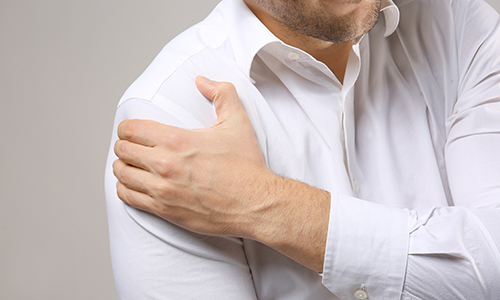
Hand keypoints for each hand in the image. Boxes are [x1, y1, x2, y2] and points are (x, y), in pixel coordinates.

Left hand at [113, 76, 330, 271]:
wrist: (255, 203)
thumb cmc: (246, 166)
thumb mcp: (238, 122)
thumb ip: (221, 93)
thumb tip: (202, 80)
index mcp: (177, 140)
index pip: (130, 129)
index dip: (129, 127)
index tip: (136, 130)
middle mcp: (164, 165)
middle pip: (122, 150)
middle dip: (126, 145)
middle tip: (136, 147)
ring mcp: (162, 190)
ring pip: (121, 174)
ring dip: (124, 166)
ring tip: (134, 165)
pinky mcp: (164, 210)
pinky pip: (128, 197)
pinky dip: (126, 188)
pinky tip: (135, 184)